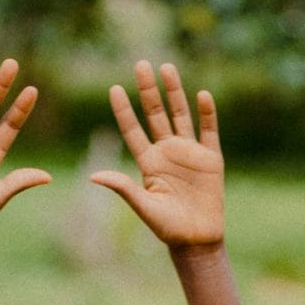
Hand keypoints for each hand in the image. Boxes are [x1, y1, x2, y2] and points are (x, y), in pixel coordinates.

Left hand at [93, 62, 224, 249]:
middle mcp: (167, 151)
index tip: (113, 88)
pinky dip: (206, 113)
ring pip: (180, 114)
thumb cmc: (167, 228)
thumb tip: (93, 176)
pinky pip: (209, 130)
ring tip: (166, 68)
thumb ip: (122, 188)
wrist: (197, 239)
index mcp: (148, 162)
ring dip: (174, 92)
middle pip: (155, 114)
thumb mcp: (143, 206)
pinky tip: (202, 95)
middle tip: (140, 64)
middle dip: (147, 90)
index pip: (133, 129)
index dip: (123, 110)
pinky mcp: (211, 158)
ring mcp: (190, 152)